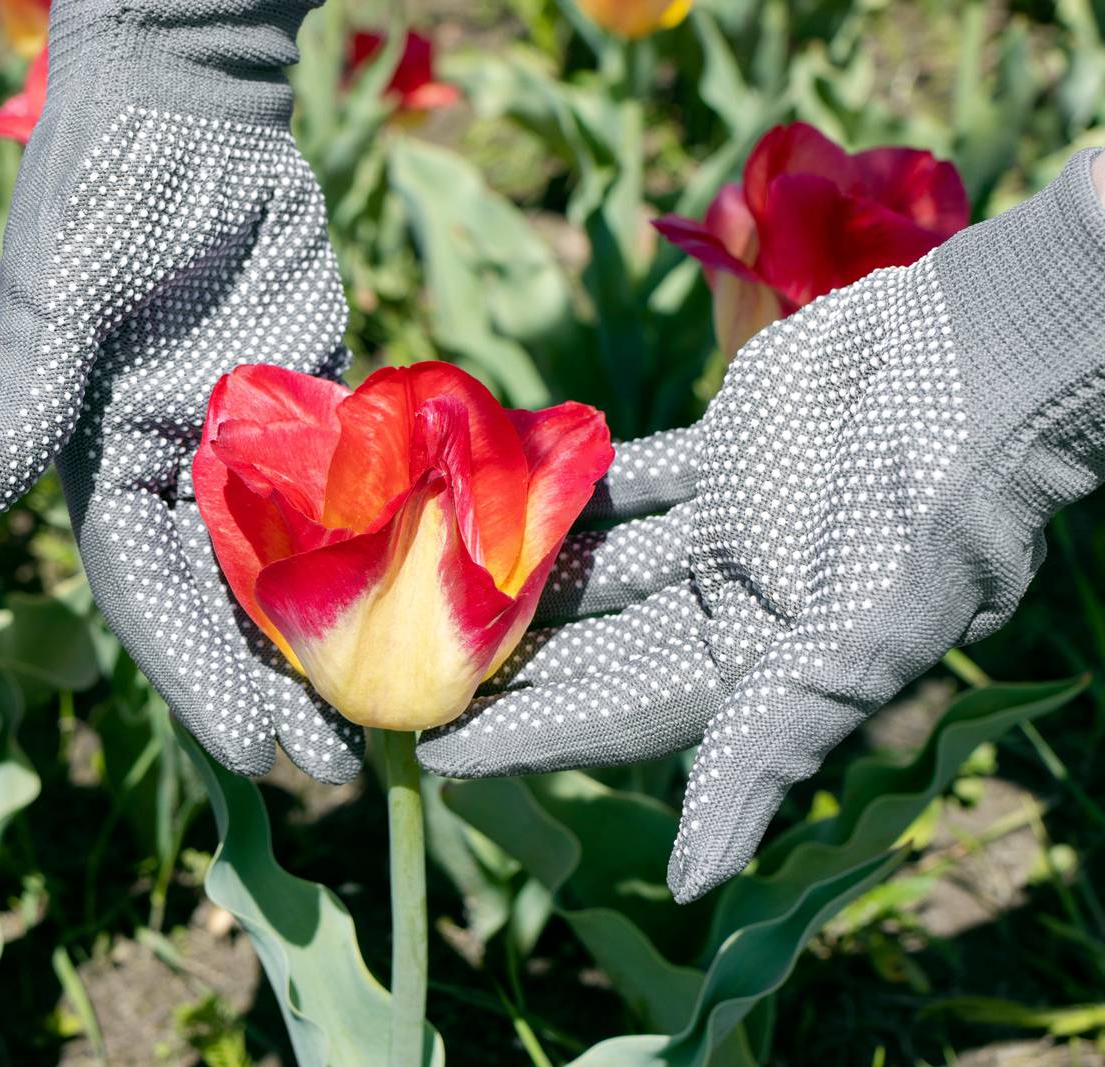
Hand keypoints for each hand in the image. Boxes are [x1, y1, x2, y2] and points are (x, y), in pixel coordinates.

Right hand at [0, 0, 367, 782]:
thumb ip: (11, 429)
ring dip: (337, 638)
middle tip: (340, 765)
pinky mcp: (323, 402)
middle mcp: (180, 472)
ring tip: (392, 715)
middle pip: (231, 603)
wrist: (190, 107)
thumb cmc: (100, 197)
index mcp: (105, 470)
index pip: (152, 600)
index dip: (199, 678)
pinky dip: (389, 546)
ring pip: (299, 564)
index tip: (256, 750)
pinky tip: (434, 605)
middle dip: (277, 683)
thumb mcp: (53, 316)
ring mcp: (254, 442)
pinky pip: (359, 490)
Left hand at [419, 149, 1104, 900]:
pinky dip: (572, 486)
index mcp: (767, 668)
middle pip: (594, 648)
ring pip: (600, 566)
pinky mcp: (726, 453)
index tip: (431, 748)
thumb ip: (771, 752)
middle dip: (503, 662)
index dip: (525, 737)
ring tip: (420, 582)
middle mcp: (741, 608)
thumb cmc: (938, 504)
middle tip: (397, 667)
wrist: (991, 354)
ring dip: (521, 574)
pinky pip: (629, 479)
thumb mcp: (861, 642)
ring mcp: (731, 530)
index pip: (616, 716)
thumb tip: (696, 882)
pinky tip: (496, 488)